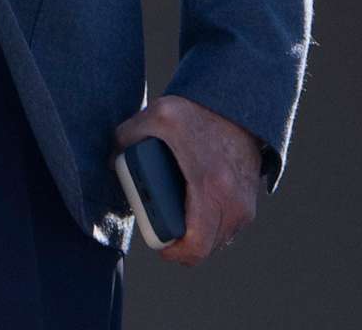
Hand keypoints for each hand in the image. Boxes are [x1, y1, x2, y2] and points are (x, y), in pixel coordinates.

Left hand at [112, 95, 262, 266]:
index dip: (174, 253)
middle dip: (182, 246)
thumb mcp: (158, 115)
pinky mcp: (249, 203)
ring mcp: (245, 206)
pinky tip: (193, 213)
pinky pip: (228, 228)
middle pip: (206, 247)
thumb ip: (128, 135)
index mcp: (210, 187)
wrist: (239, 107)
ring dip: (197, 237)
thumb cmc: (197, 113)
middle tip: (162, 230)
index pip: (197, 245)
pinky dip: (210, 226)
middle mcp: (233, 203)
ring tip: (175, 221)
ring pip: (218, 240)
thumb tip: (112, 158)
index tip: (159, 245)